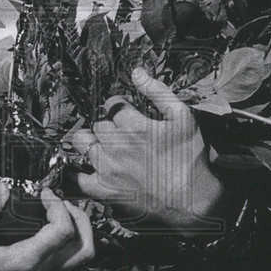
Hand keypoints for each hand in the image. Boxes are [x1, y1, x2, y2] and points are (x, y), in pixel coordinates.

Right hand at [0, 181, 92, 270]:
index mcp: (24, 262)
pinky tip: (49, 226)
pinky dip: (71, 241)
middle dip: (79, 217)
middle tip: (57, 201)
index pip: (64, 231)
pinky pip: (70, 263)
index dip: (58, 205)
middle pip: (85, 248)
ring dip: (79, 230)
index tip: (41, 191)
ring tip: (58, 211)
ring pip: (82, 258)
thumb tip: (4, 186)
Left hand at [69, 67, 225, 233]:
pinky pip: (78, 177)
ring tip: (104, 148)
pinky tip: (85, 167)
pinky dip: (78, 171)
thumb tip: (137, 72)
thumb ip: (158, 92)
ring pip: (83, 144)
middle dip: (107, 125)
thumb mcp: (183, 117)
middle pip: (98, 124)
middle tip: (120, 134)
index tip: (125, 114)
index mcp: (135, 125)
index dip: (118, 107)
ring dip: (92, 143)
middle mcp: (117, 145)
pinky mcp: (105, 190)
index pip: (112, 105)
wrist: (193, 198)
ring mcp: (108, 168)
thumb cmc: (190, 157)